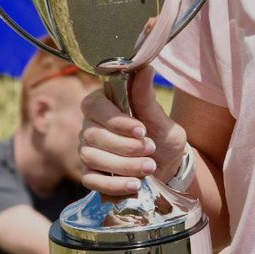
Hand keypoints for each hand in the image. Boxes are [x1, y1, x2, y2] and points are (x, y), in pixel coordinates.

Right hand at [78, 67, 186, 199]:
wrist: (167, 166)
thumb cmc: (161, 136)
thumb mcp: (159, 118)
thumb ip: (146, 96)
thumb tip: (145, 67)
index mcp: (102, 104)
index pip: (95, 107)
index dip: (116, 120)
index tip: (142, 130)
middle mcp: (89, 126)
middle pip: (93, 136)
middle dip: (124, 147)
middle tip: (150, 150)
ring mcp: (87, 151)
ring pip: (92, 158)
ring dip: (122, 166)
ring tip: (149, 168)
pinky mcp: (90, 174)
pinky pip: (91, 181)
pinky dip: (113, 185)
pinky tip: (134, 185)